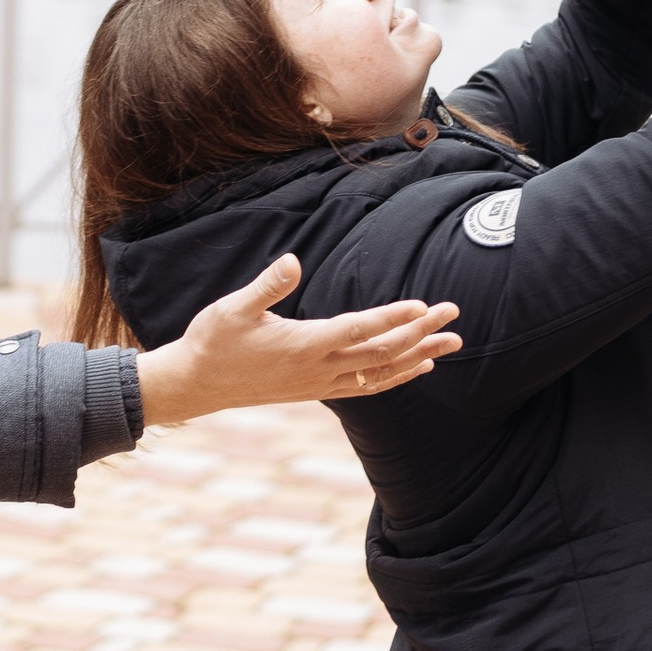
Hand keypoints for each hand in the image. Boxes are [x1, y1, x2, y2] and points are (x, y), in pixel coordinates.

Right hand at [135, 255, 459, 426]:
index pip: (358, 330)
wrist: (197, 385)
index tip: (424, 306)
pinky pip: (369, 387)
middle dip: (420, 334)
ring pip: (381, 374)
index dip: (392, 318)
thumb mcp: (232, 307)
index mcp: (301, 345)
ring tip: (452, 344)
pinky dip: (398, 376)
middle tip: (454, 314)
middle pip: (381, 353)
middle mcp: (318, 369)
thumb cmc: (214, 340)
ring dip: (419, 357)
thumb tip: (293, 260)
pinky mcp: (317, 390)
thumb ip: (267, 285)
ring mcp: (320, 384)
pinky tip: (419, 367)